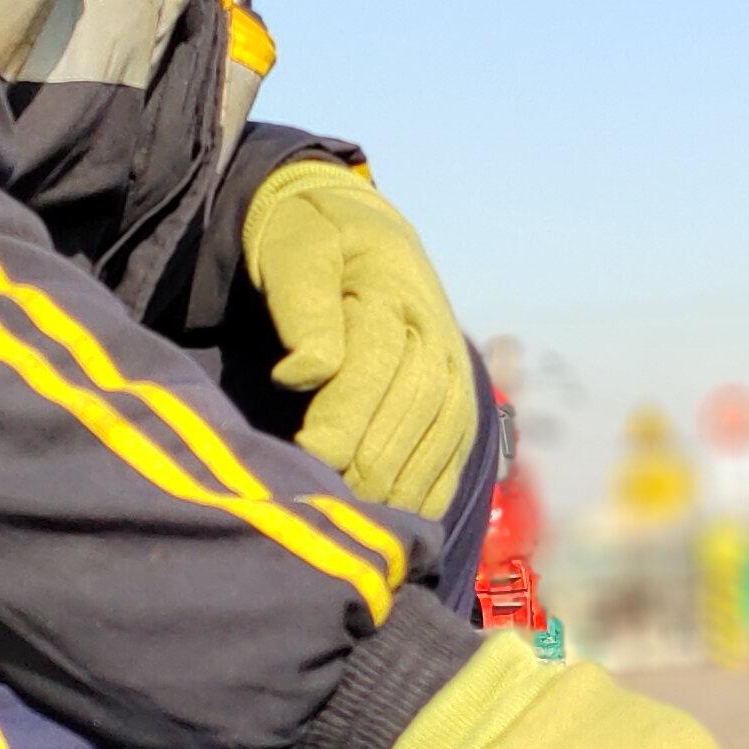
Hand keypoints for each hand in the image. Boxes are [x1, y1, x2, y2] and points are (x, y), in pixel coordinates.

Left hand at [242, 161, 471, 517]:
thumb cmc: (307, 242)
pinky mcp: (458, 393)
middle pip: (417, 405)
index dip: (344, 416)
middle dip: (373, 460)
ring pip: (444, 431)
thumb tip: (309, 372)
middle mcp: (434, 330)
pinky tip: (402, 517)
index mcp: (392, 288)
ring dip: (405, 482)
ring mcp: (453, 363)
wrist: (352, 229)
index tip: (308, 454)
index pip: (377, 362)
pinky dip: (433, 486)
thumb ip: (300, 305)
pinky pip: (457, 447)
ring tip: (361, 519)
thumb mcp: (291, 252)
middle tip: (329, 501)